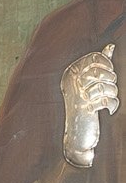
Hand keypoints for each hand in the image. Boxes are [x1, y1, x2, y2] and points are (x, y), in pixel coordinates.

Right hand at [62, 43, 117, 167]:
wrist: (78, 136)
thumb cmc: (86, 108)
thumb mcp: (92, 84)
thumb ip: (100, 65)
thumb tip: (110, 46)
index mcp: (70, 74)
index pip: (93, 57)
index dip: (107, 64)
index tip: (108, 74)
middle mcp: (70, 83)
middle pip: (100, 71)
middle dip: (110, 80)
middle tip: (109, 90)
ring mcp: (76, 94)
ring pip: (105, 85)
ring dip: (112, 94)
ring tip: (108, 101)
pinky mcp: (84, 107)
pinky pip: (106, 99)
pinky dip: (112, 105)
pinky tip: (110, 110)